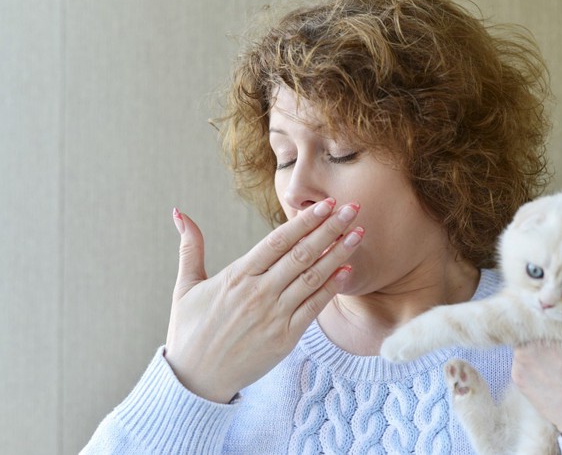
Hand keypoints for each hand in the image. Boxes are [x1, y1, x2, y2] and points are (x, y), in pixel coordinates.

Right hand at [164, 199, 363, 402]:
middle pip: (301, 254)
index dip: (304, 221)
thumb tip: (180, 212)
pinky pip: (313, 308)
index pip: (278, 241)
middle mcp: (258, 292)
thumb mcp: (185, 286)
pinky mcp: (285, 338)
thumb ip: (190, 247)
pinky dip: (332, 288)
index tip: (325, 204)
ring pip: (312, 278)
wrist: (195, 380)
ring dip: (338, 254)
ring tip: (359, 233)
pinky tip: (348, 270)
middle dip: (330, 229)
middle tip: (353, 208)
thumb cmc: (189, 331)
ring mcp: (273, 315)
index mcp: (237, 276)